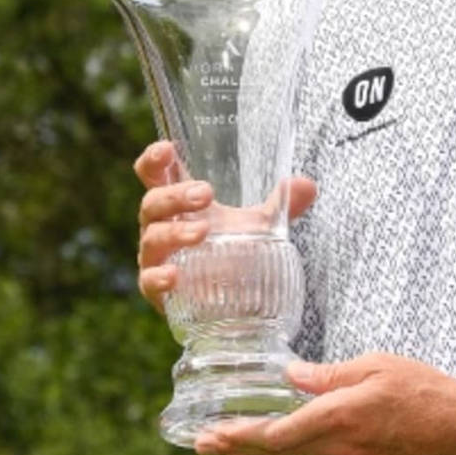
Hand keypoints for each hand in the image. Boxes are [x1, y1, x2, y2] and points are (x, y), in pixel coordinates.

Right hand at [133, 140, 317, 313]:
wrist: (228, 304)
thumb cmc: (232, 252)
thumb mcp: (259, 226)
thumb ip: (282, 206)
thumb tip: (307, 185)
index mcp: (179, 204)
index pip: (155, 175)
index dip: (153, 160)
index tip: (167, 150)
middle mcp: (161, 226)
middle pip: (153, 203)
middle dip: (176, 195)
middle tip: (207, 194)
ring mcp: (156, 259)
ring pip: (153, 238)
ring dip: (175, 232)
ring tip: (203, 233)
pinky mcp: (157, 291)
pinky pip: (148, 282)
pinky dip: (159, 277)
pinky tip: (174, 276)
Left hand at [197, 354, 455, 454]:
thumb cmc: (424, 389)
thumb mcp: (376, 366)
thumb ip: (331, 375)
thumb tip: (292, 376)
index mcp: (339, 416)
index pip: (277, 433)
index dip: (241, 436)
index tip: (211, 434)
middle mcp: (339, 448)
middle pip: (278, 452)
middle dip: (237, 447)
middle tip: (202, 444)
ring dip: (261, 452)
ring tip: (231, 444)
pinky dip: (293, 453)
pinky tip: (282, 445)